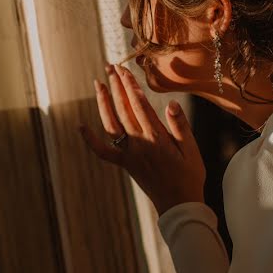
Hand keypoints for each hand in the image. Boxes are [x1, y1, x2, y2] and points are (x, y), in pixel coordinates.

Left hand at [79, 64, 205, 215]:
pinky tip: (80, 127)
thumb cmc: (190, 177)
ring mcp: (129, 154)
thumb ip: (181, 126)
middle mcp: (139, 144)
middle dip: (116, 86)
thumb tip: (171, 103)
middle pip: (124, 109)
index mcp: (157, 138)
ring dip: (103, 103)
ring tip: (98, 83)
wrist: (178, 205)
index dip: (131, 86)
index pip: (140, 106)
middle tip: (110, 67)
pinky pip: (103, 151)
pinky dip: (90, 140)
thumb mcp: (192, 150)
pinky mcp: (124, 164)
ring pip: (111, 124)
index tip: (124, 70)